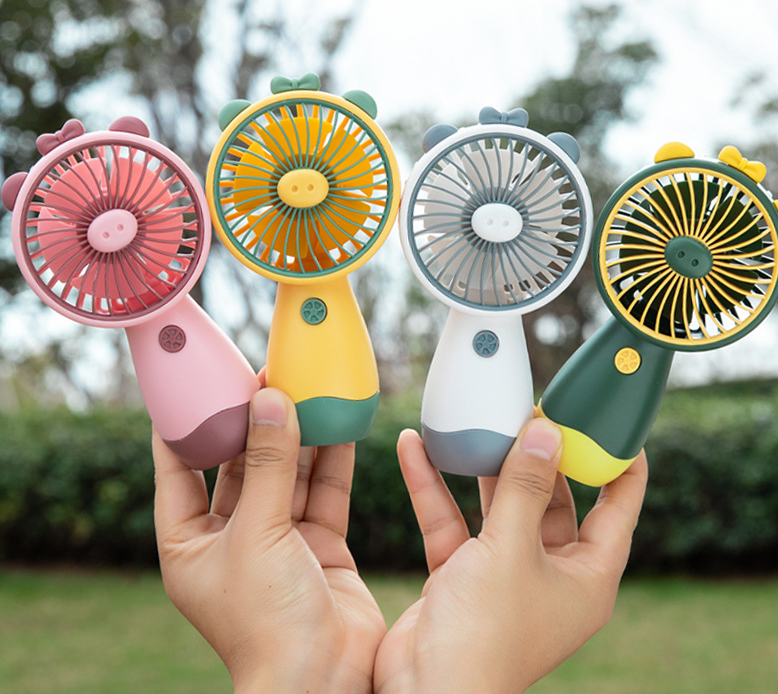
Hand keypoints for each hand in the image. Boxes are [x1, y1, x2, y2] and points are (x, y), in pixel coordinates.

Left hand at [153, 386, 385, 693]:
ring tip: (306, 386)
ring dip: (297, 433)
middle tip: (267, 373)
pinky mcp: (321, 544)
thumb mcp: (258, 531)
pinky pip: (325, 491)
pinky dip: (333, 459)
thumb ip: (269, 463)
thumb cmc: (266, 621)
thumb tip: (269, 398)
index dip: (187, 423)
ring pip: (287, 472)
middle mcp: (232, 537)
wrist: (325, 680)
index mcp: (191, 542)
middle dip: (254, 420)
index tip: (198, 380)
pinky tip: (340, 423)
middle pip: (240, 464)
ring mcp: (279, 539)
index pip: (178, 469)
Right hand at [374, 418, 647, 693]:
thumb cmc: (485, 633)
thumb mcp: (511, 547)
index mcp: (587, 575)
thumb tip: (546, 431)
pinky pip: (452, 521)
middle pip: (554, 498)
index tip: (611, 422)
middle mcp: (551, 572)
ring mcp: (504, 573)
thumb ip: (526, 486)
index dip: (619, 463)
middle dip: (540, 454)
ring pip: (501, 506)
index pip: (618, 508)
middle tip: (530, 408)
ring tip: (479, 420)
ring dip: (484, 467)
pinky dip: (434, 488)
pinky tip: (415, 448)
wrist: (423, 693)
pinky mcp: (462, 573)